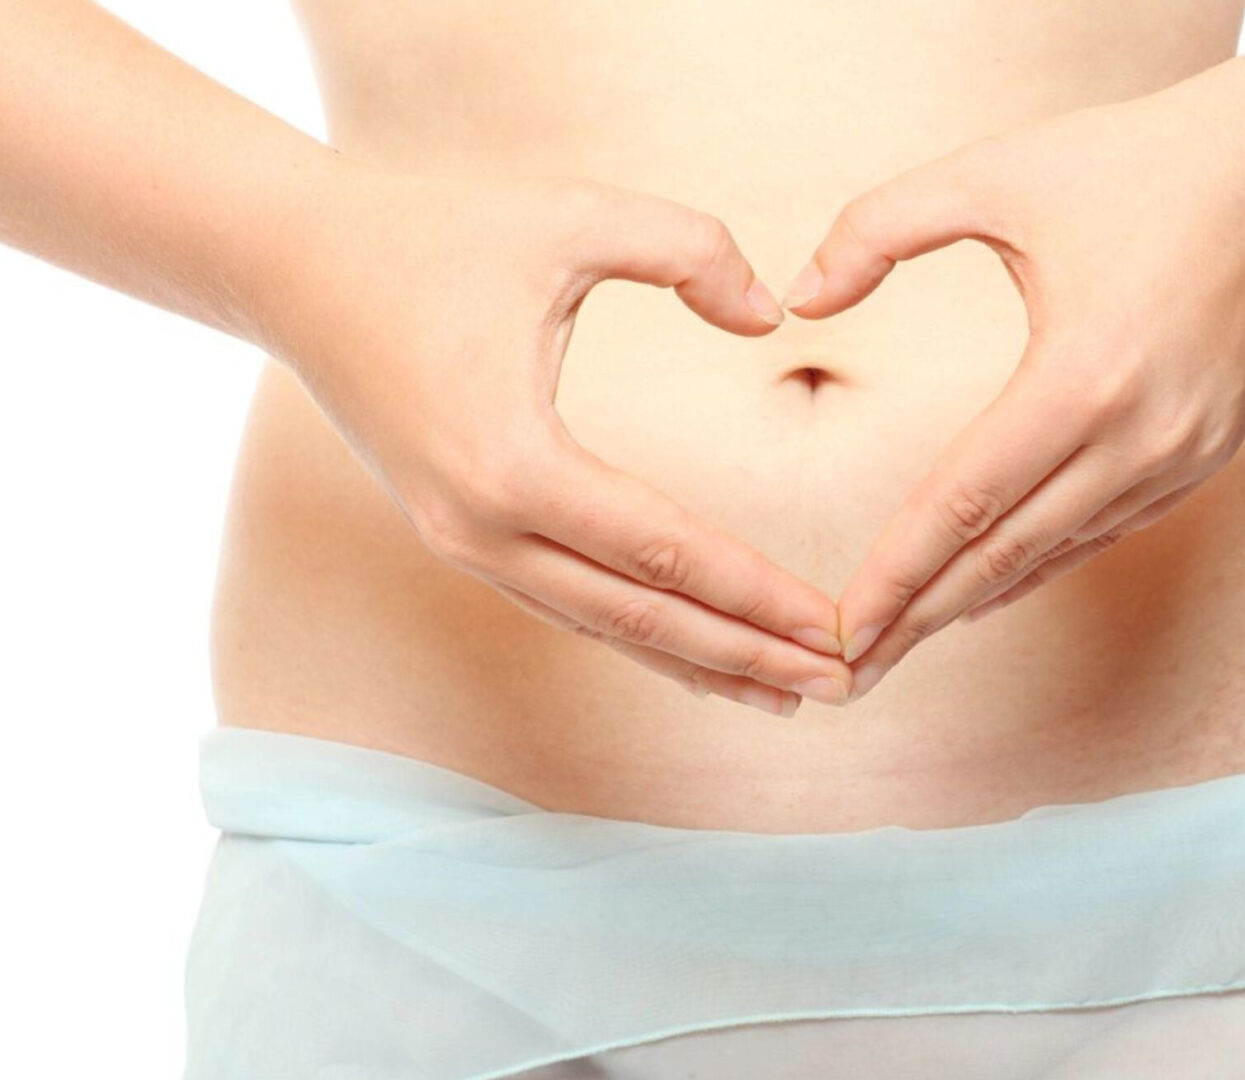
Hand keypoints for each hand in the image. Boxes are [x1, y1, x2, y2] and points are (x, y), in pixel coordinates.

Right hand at [262, 164, 853, 715]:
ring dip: (700, 662)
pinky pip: (568, 606)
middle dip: (749, 655)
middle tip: (844, 685)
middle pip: (644, 616)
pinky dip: (641, 635)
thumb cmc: (434, 233)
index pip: (666, 551)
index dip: (758, 594)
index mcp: (514, 462)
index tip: (835, 627)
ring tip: (789, 695)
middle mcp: (484, 529)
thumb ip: (689, 250)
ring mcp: (464, 545)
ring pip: (605, 627)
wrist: (295, 266)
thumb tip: (772, 315)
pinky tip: (699, 652)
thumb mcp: (572, 215)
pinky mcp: (459, 539)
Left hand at [783, 92, 1244, 699]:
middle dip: (916, 619)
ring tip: (897, 646)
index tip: (838, 632)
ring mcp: (1182, 457)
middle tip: (844, 675)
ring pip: (1052, 555)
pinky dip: (1034, 567)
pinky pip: (1100, 534)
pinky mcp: (1203, 458)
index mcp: (1083, 374)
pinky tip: (981, 592)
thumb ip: (875, 230)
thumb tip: (795, 302)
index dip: (894, 577)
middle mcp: (1140, 436)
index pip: (961, 505)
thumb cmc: (1128, 161)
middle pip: (1002, 555)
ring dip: (970, 604)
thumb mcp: (991, 172)